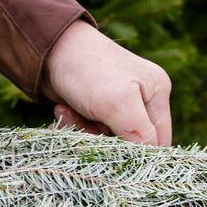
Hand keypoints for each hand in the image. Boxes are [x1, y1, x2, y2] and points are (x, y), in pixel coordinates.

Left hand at [42, 21, 172, 144]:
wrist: (47, 47)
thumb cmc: (87, 69)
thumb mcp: (118, 103)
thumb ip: (139, 133)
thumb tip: (148, 158)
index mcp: (157, 92)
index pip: (160, 140)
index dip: (140, 154)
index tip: (115, 153)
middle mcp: (142, 97)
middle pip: (132, 142)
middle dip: (106, 140)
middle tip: (85, 126)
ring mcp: (118, 102)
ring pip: (108, 138)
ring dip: (85, 132)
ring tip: (69, 113)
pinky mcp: (96, 105)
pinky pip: (90, 129)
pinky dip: (75, 126)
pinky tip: (64, 111)